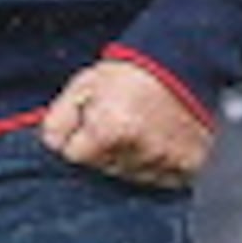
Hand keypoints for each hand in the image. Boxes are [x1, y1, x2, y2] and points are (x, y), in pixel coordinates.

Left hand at [40, 57, 212, 188]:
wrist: (185, 62)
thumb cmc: (133, 71)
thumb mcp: (83, 84)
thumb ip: (57, 120)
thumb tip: (51, 146)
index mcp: (109, 130)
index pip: (74, 155)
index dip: (80, 136)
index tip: (94, 119)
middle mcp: (138, 152)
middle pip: (103, 168)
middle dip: (105, 149)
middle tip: (121, 119)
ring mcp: (166, 162)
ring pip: (132, 175)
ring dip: (132, 158)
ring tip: (143, 128)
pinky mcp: (190, 167)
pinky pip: (163, 179)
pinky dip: (160, 165)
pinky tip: (161, 141)